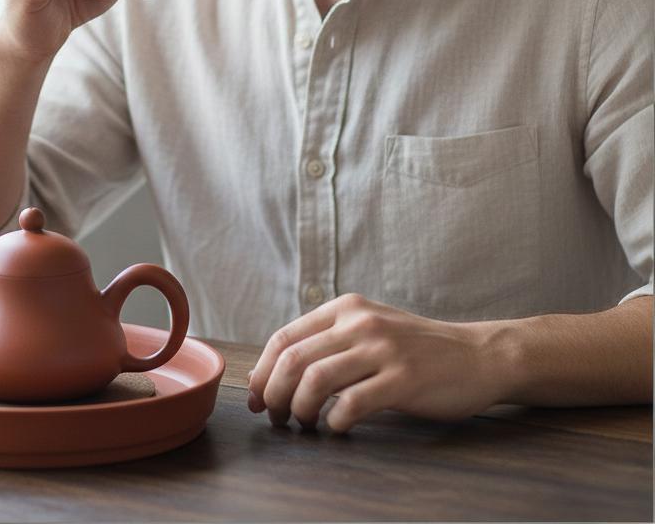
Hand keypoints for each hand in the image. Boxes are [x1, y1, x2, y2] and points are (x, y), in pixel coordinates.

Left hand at [246, 293, 503, 432]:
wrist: (478, 355)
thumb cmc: (416, 349)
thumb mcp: (368, 329)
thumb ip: (328, 342)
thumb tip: (274, 375)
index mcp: (345, 308)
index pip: (285, 337)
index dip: (263, 372)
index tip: (257, 399)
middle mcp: (359, 322)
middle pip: (294, 359)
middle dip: (274, 394)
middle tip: (274, 418)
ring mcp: (382, 349)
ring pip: (316, 380)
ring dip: (299, 410)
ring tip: (303, 425)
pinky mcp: (403, 379)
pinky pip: (352, 403)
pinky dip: (335, 421)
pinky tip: (337, 428)